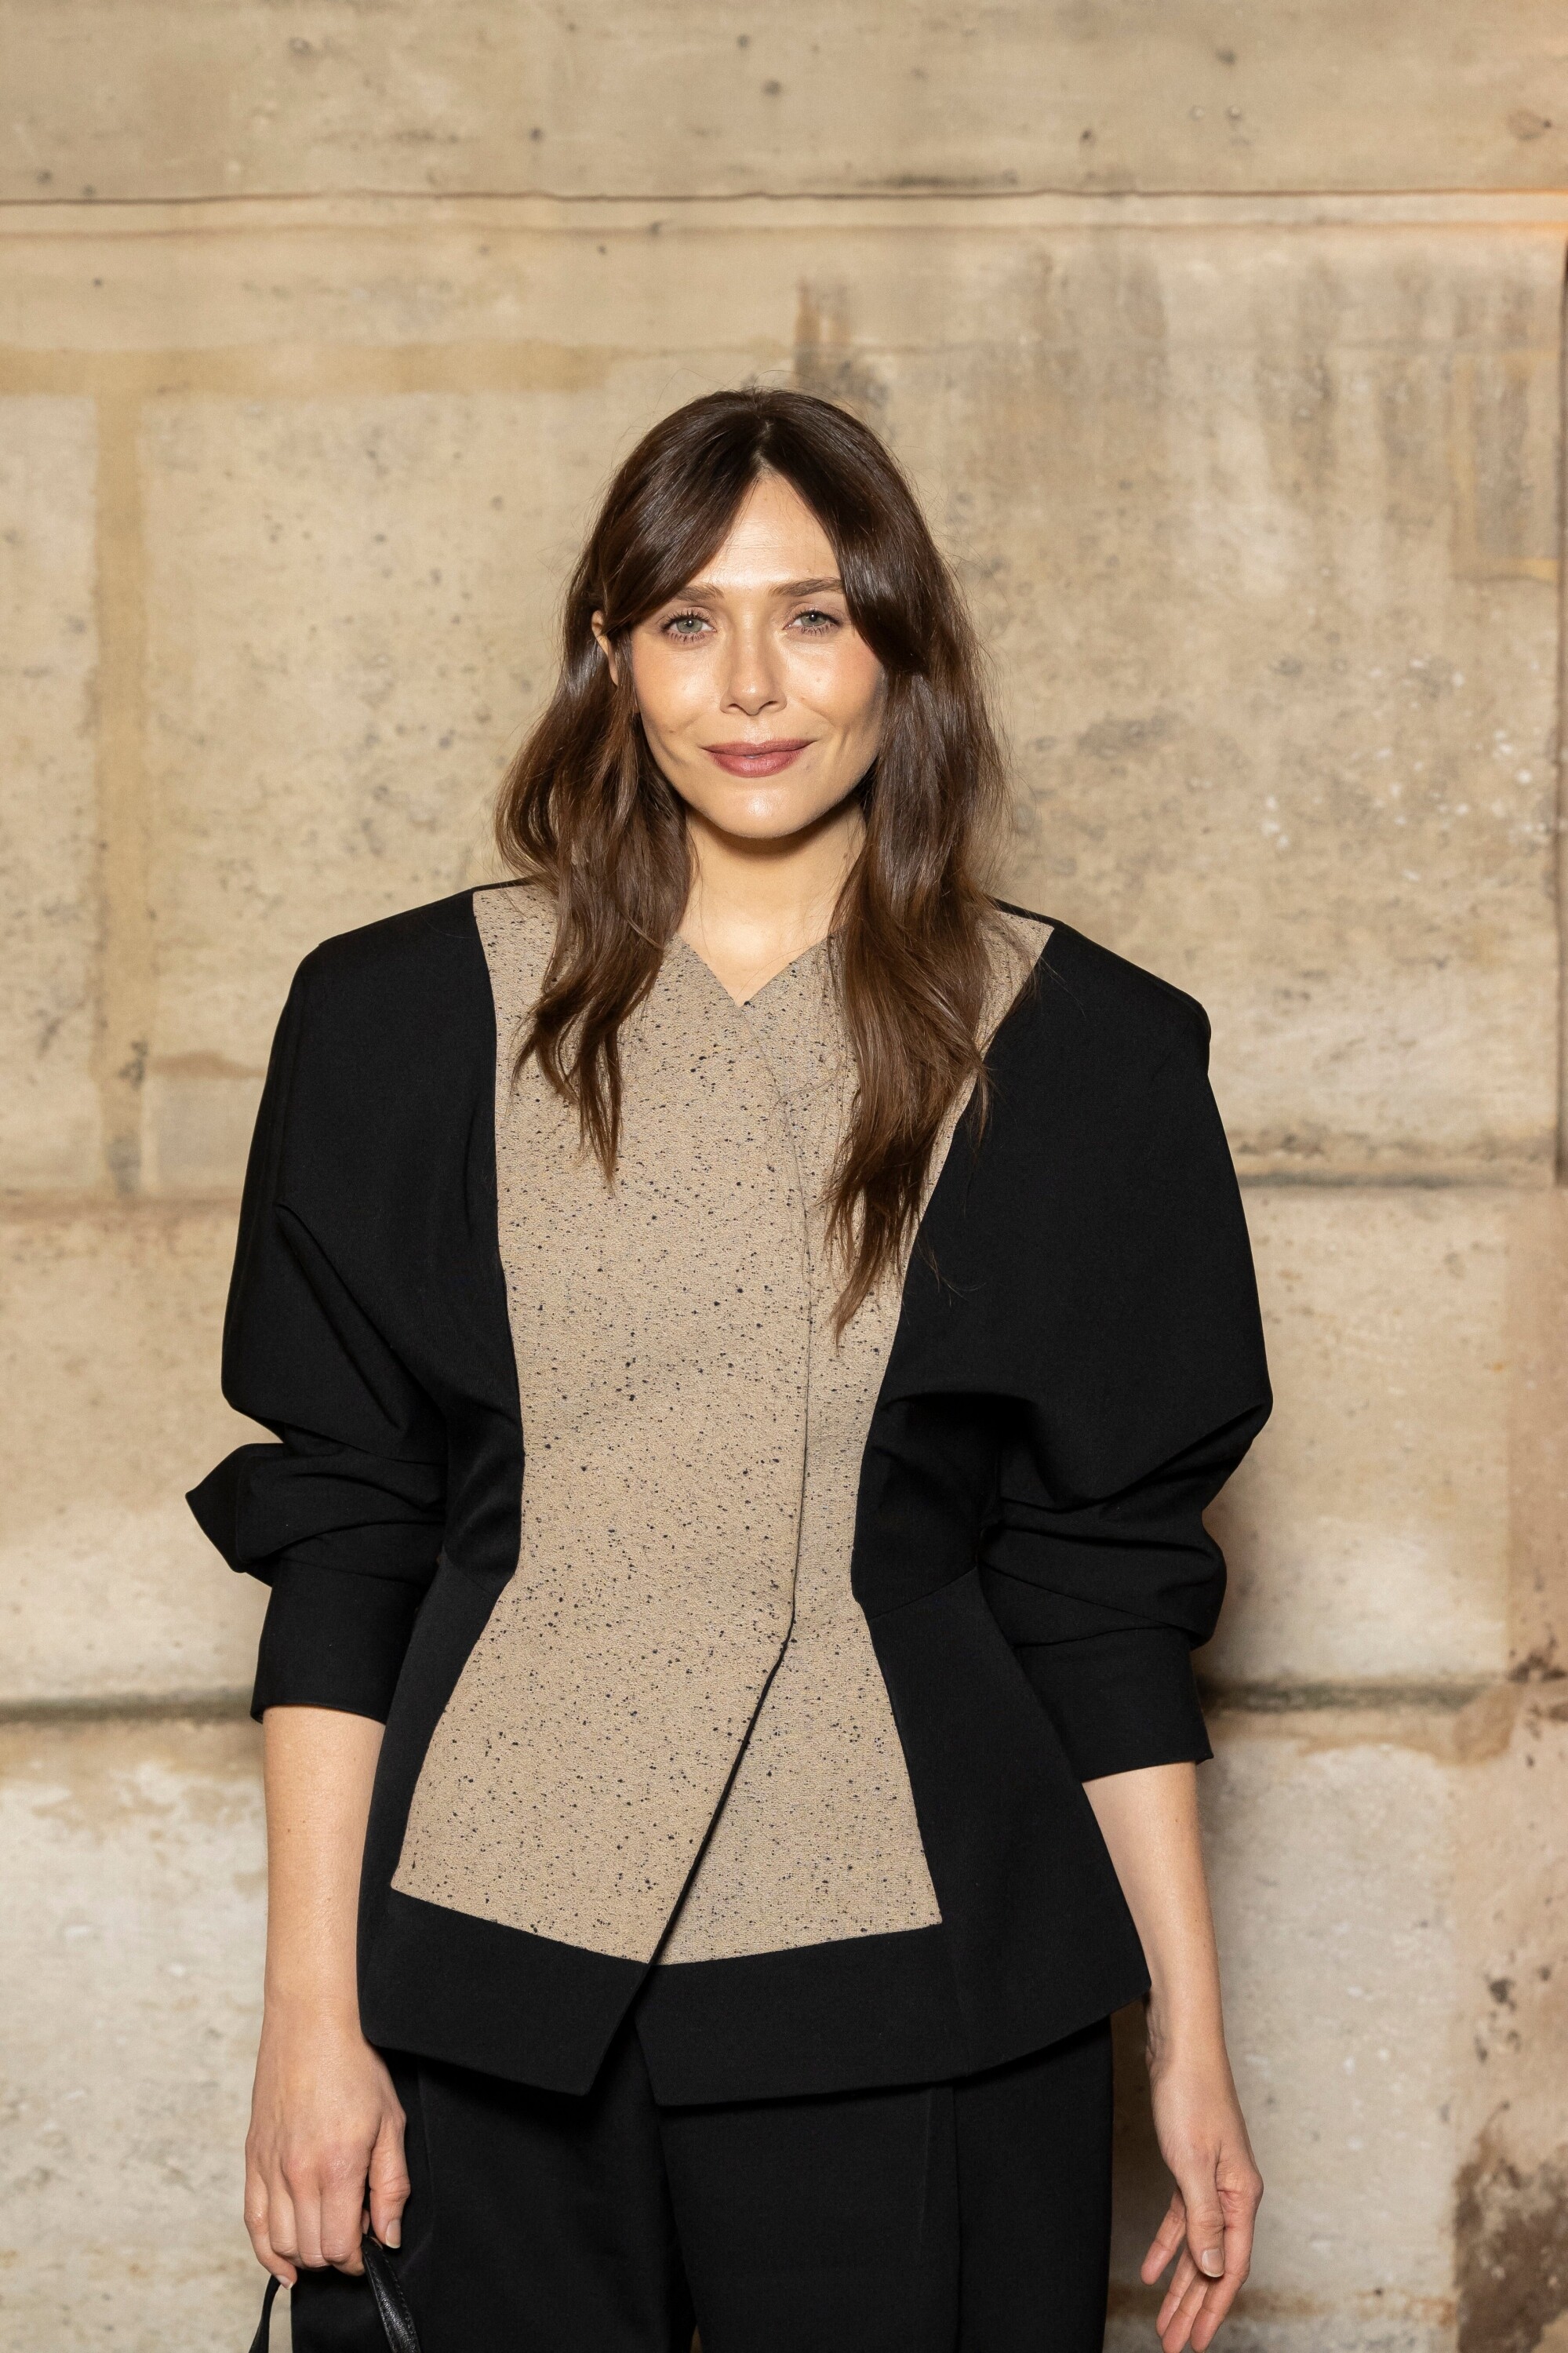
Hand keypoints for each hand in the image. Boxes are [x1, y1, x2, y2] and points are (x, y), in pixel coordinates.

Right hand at [244, 2005, 408, 2284]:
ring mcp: (269, 2168)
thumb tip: (388, 2238)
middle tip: (354, 2224)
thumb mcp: (390, 2123)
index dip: (359, 2257)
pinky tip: (286, 2263)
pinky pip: (253, 2223)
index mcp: (336, 2166)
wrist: (311, 2023)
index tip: (372, 2241)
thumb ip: (391, 2186)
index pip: (339, 2248)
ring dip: (306, 2252)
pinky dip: (268, 2252)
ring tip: (327, 2228)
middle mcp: (296, 2174)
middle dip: (336, 2254)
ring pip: (280, 2244)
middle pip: (310, 2252)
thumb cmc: (355, 2066)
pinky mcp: (252, 2159)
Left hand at [1140, 2040, 1262, 2352]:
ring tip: (1166, 2321)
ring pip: (1197, 2246)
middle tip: (1176, 2344)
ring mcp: (1213, 2180)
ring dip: (1182, 2284)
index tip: (1197, 2342)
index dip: (1213, 2308)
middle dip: (1195, 2307)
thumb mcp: (1193, 2164)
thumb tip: (1215, 2271)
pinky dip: (1168, 2246)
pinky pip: (1182, 2219)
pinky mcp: (1192, 2167)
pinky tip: (1155, 2272)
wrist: (1180, 2045)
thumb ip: (1205, 2220)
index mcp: (1242, 2196)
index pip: (1231, 2267)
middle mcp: (1233, 2193)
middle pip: (1214, 2264)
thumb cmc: (1190, 2095)